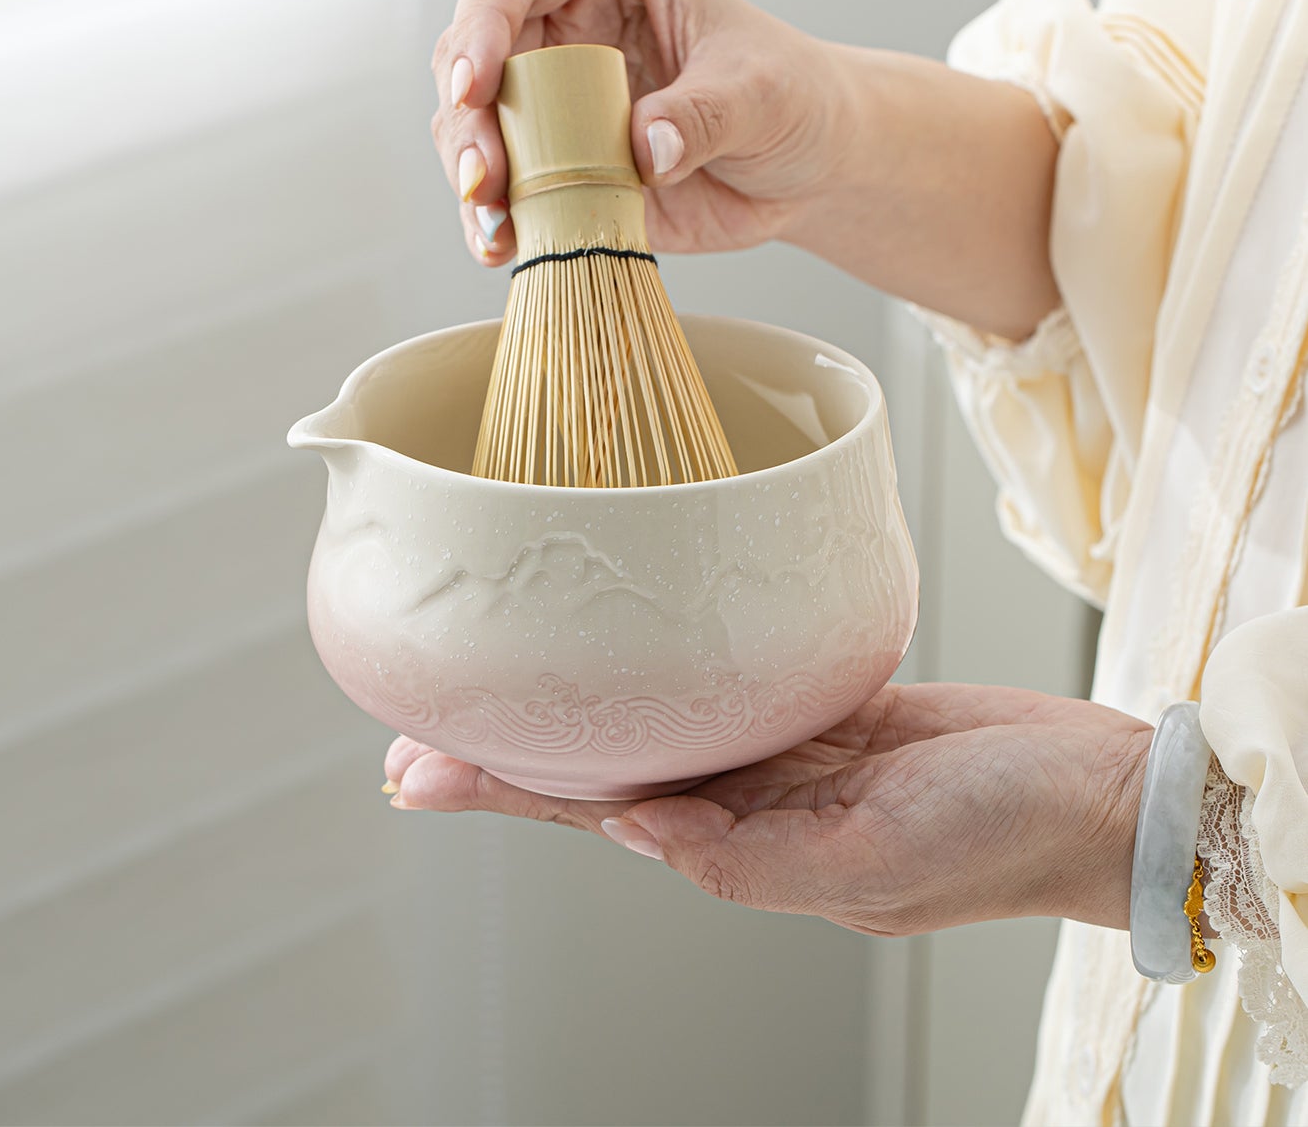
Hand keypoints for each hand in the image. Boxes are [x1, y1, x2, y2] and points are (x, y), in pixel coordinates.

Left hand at [383, 682, 1150, 934]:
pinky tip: (630, 647)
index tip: (418, 770)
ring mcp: (784, 751)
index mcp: (747, 848)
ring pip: (656, 722)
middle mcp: (749, 801)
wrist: (1096, 791)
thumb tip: (645, 834)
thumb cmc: (1004, 837)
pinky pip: (728, 683)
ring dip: (579, 703)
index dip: (505, 789)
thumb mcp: (877, 867)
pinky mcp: (824, 706)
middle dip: (513, 748)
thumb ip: (755, 863)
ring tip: (506, 676)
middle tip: (417, 726)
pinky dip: (670, 666)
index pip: (596, 813)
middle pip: (604, 767)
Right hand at [430, 0, 841, 266]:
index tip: (475, 87)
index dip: (479, 27)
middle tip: (486, 179)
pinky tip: (502, 246)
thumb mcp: (760, 94)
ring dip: (471, 178)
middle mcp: (557, 20)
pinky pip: (499, 188)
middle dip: (467, 121)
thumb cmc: (788, 95)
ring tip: (497, 225)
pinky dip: (493, 220)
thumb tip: (646, 146)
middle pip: (468, 55)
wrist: (803, 164)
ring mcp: (547, 95)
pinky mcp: (550, 161)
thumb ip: (703, 114)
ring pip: (468, 125)